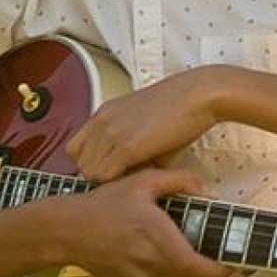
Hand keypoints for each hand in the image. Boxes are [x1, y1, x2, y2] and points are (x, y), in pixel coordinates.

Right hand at [59, 167, 228, 276]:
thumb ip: (180, 181)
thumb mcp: (143, 181)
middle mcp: (153, 267)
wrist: (63, 231)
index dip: (227, 270)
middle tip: (230, 256)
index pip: (203, 269)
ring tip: (205, 254)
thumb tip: (208, 191)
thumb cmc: (102, 205)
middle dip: (216, 270)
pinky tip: (175, 256)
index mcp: (160, 242)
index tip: (243, 264)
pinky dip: (175, 273)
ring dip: (195, 272)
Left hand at [72, 67, 229, 182]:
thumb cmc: (182, 108)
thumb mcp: (146, 123)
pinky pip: (105, 175)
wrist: (200, 95)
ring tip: (136, 174)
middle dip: (100, 173)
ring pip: (89, 172)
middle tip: (126, 174)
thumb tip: (133, 171)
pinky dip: (120, 181)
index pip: (77, 148)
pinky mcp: (126, 146)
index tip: (115, 168)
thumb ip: (131, 145)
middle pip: (79, 162)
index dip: (94, 162)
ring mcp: (111, 133)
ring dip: (110, 179)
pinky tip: (142, 174)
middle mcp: (101, 121)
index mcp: (104, 113)